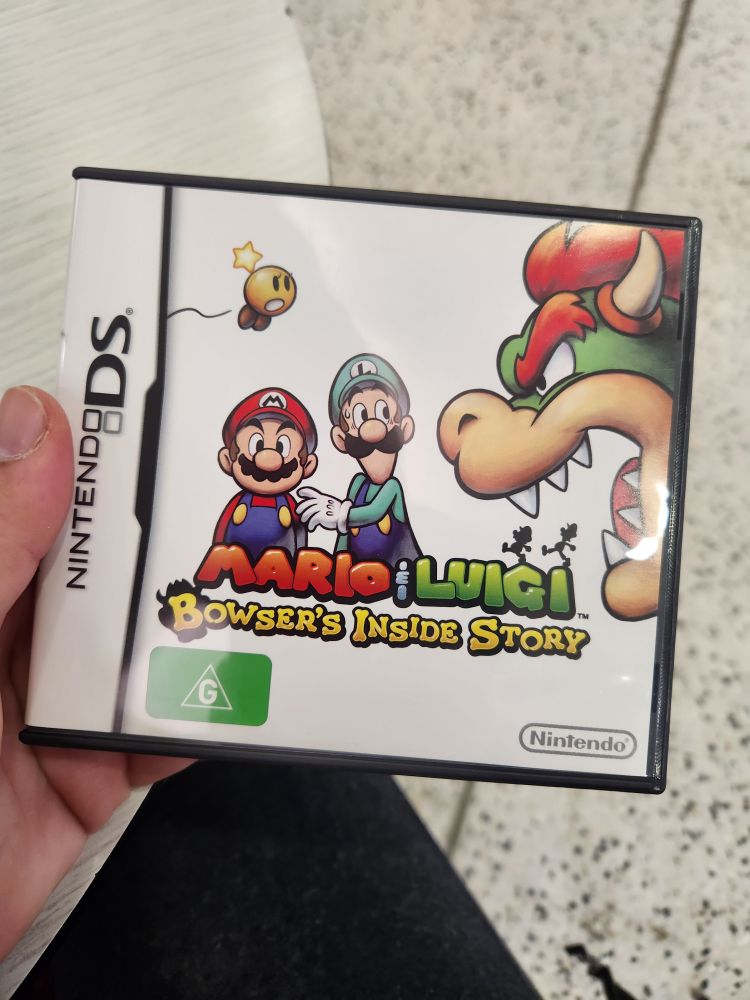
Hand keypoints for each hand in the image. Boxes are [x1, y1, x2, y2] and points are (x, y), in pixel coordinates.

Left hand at [0, 387, 191, 958]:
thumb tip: (34, 431)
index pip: (32, 491)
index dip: (89, 441)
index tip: (154, 396)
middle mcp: (3, 635)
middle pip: (99, 561)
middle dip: (163, 529)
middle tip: (226, 488)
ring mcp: (46, 704)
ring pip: (138, 639)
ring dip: (191, 620)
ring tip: (245, 580)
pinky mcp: (88, 769)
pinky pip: (160, 730)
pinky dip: (204, 715)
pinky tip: (239, 691)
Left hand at [297, 487, 350, 532]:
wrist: (346, 516)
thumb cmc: (339, 511)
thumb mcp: (330, 503)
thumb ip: (322, 503)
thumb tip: (314, 508)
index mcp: (322, 498)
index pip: (311, 492)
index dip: (304, 492)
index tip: (300, 493)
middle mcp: (320, 502)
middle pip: (306, 504)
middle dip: (300, 508)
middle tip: (298, 512)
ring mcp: (321, 508)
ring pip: (307, 513)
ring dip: (304, 518)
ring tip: (304, 521)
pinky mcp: (321, 516)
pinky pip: (312, 521)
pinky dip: (310, 525)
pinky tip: (311, 527)